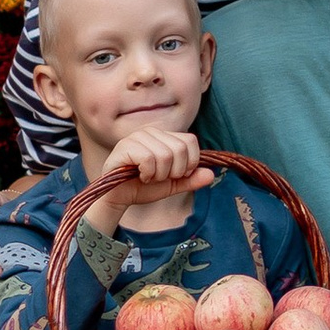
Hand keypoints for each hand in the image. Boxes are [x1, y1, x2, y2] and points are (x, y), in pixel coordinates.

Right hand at [81, 124, 204, 240]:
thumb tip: (211, 174)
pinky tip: (139, 176)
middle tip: (159, 177)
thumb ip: (191, 179)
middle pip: (180, 149)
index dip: (189, 163)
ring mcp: (137, 137)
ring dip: (159, 175)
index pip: (190, 141)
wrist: (118, 198)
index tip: (175, 175)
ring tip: (148, 177)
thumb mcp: (172, 185)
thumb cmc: (143, 188)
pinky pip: (149, 158)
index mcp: (164, 136)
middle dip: (174, 172)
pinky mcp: (125, 146)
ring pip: (165, 155)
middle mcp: (151, 131)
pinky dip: (148, 174)